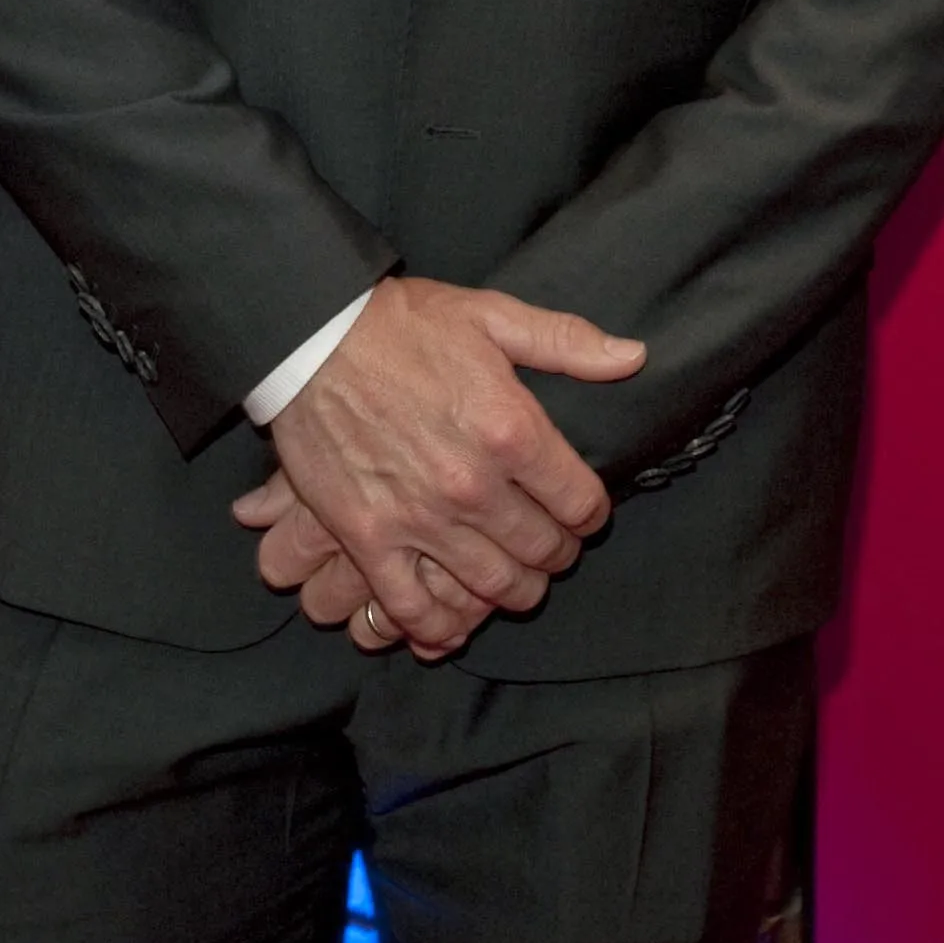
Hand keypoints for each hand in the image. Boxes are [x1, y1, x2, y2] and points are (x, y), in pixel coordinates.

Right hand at [226, 276, 642, 656]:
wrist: (310, 339)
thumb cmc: (403, 325)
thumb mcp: (494, 317)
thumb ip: (568, 343)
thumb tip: (633, 358)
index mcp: (512, 431)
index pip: (581, 501)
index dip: (592, 514)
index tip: (585, 513)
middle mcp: (473, 485)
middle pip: (541, 550)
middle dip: (557, 556)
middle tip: (554, 551)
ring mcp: (418, 518)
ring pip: (489, 586)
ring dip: (513, 594)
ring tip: (517, 584)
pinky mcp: (366, 538)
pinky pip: (411, 605)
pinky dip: (439, 626)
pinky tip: (455, 624)